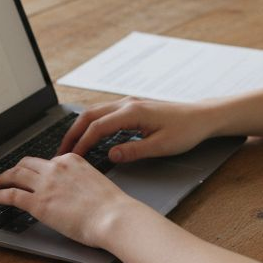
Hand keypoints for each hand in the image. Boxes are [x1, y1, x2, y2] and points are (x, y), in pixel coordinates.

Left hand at [0, 154, 136, 247]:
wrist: (113, 216)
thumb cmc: (111, 206)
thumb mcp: (95, 182)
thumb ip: (79, 181)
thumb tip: (72, 191)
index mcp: (72, 160)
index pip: (48, 161)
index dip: (37, 169)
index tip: (32, 174)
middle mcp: (56, 167)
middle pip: (28, 163)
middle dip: (16, 169)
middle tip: (10, 175)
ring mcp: (46, 184)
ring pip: (16, 175)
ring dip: (4, 178)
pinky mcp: (38, 203)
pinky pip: (12, 194)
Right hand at [57, 97, 219, 162]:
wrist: (202, 117)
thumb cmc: (186, 131)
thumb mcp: (162, 146)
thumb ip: (135, 150)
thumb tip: (110, 155)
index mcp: (133, 112)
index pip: (98, 127)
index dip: (82, 143)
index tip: (72, 158)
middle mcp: (127, 104)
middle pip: (90, 115)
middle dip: (72, 133)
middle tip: (61, 153)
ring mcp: (129, 104)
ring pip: (95, 112)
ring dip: (80, 128)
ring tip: (70, 146)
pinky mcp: (132, 108)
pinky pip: (105, 114)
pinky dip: (92, 125)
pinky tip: (89, 138)